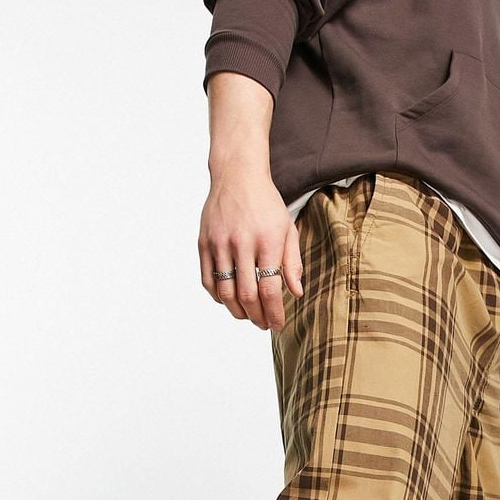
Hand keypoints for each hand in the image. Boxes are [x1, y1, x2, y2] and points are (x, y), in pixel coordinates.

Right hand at [198, 170, 303, 330]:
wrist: (237, 174)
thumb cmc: (267, 204)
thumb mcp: (287, 229)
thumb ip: (292, 262)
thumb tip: (295, 293)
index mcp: (267, 241)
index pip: (269, 289)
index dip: (273, 313)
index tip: (277, 324)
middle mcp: (241, 243)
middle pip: (246, 295)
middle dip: (257, 317)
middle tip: (263, 324)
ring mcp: (219, 243)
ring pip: (225, 292)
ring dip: (237, 311)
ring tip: (248, 315)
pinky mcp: (204, 243)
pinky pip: (208, 281)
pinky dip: (219, 297)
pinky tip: (229, 300)